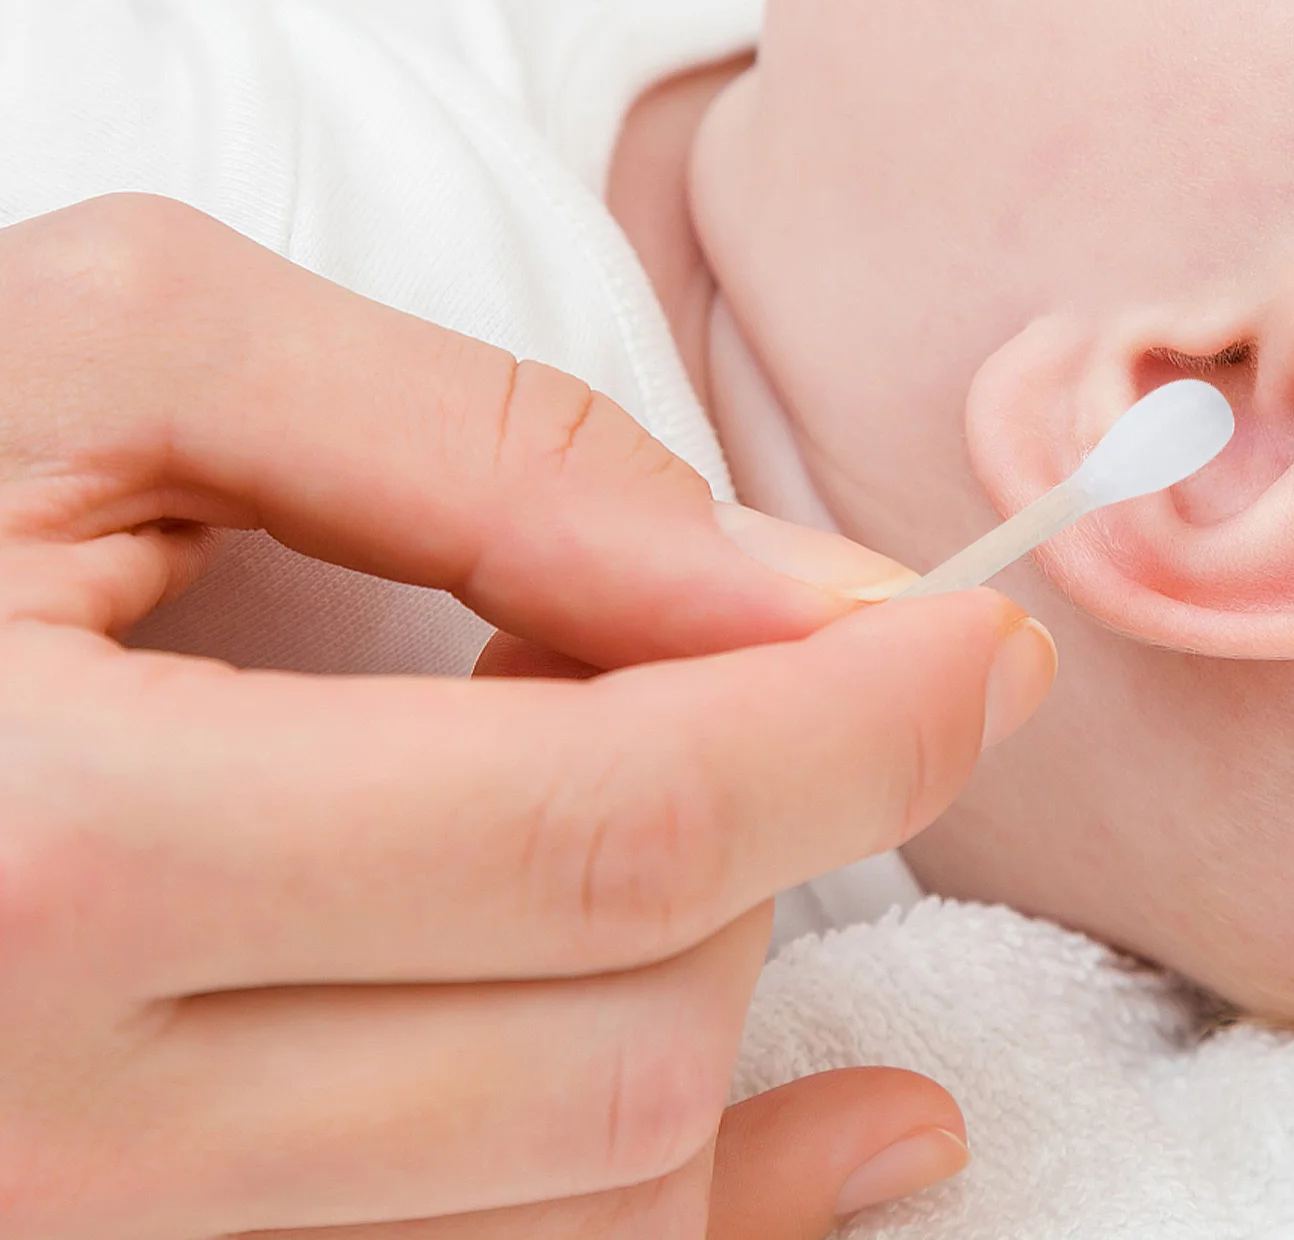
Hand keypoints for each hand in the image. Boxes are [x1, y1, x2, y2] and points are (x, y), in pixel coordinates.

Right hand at [0, 196, 1053, 1238]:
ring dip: (737, 988)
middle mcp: (54, 1134)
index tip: (984, 641)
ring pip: (590, 1196)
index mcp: (46, 853)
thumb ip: (481, 450)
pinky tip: (852, 1132)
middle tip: (751, 654)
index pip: (605, 829)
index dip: (855, 727)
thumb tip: (789, 594)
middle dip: (779, 822)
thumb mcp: (128, 355)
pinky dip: (723, 1220)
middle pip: (619, 1024)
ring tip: (746, 804)